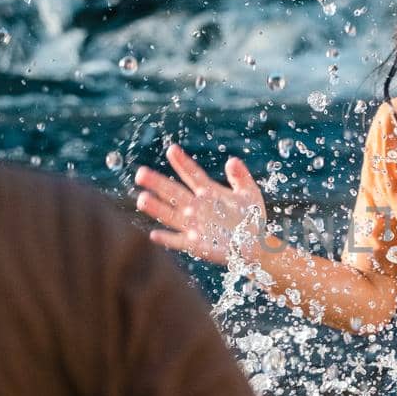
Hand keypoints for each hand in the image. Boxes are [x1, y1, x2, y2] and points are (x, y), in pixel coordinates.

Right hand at [134, 145, 265, 264]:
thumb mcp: (249, 193)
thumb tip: (232, 160)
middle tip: (141, 173)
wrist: (255, 244)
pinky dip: (167, 239)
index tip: (172, 150)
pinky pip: (178, 241)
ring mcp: (194, 225)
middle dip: (158, 183)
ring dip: (156, 208)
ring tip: (142, 199)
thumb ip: (240, 177)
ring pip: (170, 215)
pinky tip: (155, 234)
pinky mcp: (196, 244)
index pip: (192, 175)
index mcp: (208, 192)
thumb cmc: (250, 217)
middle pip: (173, 192)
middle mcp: (196, 207)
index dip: (183, 163)